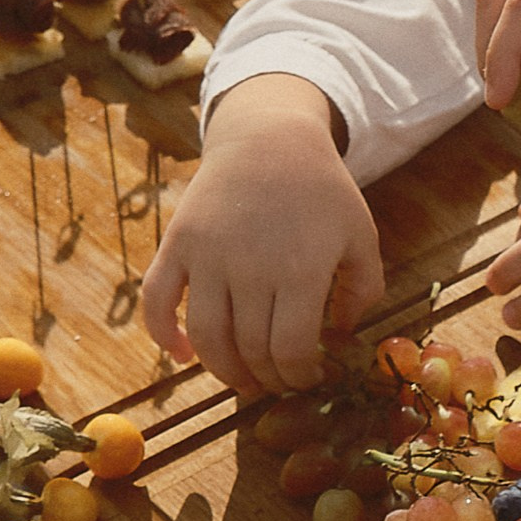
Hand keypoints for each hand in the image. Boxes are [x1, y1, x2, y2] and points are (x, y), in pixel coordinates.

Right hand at [142, 77, 384, 393]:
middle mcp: (249, 269)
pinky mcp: (176, 245)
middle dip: (268, 379)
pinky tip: (183, 356)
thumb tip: (340, 336)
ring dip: (223, 371)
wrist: (268, 137)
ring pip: (205, 337)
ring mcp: (206, 257)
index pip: (292, 351)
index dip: (300, 377)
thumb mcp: (361, 235)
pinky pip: (157, 301)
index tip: (309, 380)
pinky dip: (163, 336)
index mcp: (299, 271)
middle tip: (277, 383)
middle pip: (250, 350)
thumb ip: (363, 289)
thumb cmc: (321, 190)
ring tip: (242, 380)